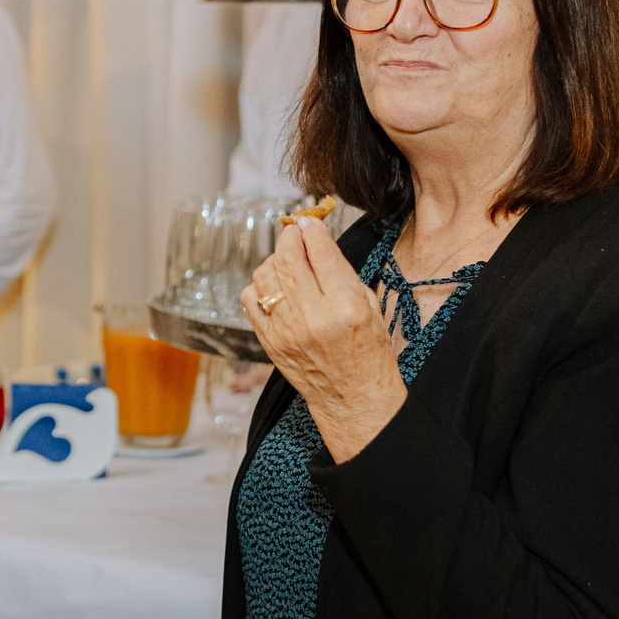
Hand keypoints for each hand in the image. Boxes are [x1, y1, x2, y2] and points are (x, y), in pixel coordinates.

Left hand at [247, 219, 403, 461]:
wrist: (353, 397)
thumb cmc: (368, 351)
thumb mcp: (368, 307)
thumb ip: (341, 273)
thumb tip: (315, 239)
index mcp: (345, 306)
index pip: (320, 252)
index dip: (312, 230)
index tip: (310, 222)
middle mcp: (312, 317)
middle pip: (286, 259)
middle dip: (289, 238)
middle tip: (295, 233)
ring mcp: (285, 330)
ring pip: (264, 275)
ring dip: (273, 260)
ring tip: (288, 262)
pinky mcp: (269, 341)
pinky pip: (250, 299)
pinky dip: (259, 286)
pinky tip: (275, 287)